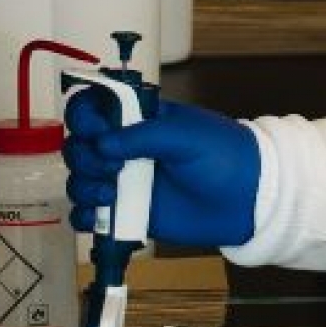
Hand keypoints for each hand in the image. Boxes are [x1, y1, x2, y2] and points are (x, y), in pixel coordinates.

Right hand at [63, 90, 258, 248]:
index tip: (98, 131)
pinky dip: (83, 217)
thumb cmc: (223, 155)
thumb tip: (102, 144)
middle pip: (79, 146)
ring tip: (111, 194)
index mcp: (138, 118)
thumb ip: (143, 135)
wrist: (246, 199)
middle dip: (84, 157)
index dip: (84, 117)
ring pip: (79, 180)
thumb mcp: (185, 134)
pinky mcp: (127, 213)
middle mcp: (125, 148)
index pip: (93, 108)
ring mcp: (124, 181)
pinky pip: (90, 215)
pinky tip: (96, 218)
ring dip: (83, 186)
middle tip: (113, 169)